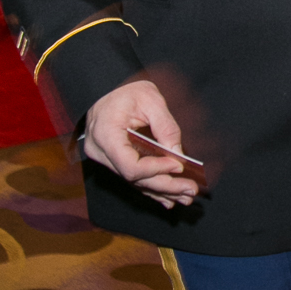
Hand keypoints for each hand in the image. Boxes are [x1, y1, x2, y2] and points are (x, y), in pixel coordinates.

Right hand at [83, 79, 198, 207]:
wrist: (107, 91)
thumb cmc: (126, 92)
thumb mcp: (150, 98)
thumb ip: (165, 126)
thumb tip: (178, 155)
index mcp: (105, 133)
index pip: (130, 165)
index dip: (156, 169)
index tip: (179, 166)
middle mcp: (100, 151)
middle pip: (134, 178)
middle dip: (165, 186)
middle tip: (191, 190)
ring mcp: (103, 158)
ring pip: (134, 182)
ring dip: (162, 191)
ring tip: (186, 195)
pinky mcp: (111, 161)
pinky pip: (132, 179)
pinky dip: (152, 188)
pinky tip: (169, 198)